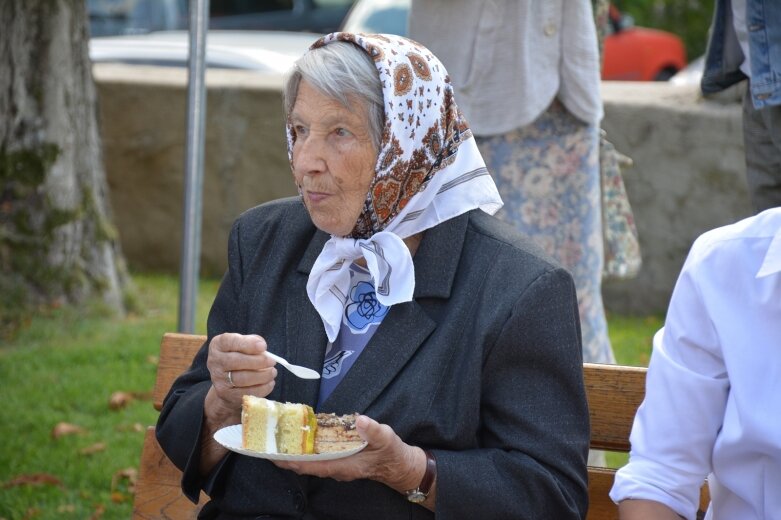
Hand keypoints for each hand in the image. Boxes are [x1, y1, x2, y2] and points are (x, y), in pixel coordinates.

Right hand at [205, 333, 277, 421]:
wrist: (228, 382)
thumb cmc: (240, 357)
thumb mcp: (244, 344)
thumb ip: (253, 342)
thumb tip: (262, 348)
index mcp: (218, 345)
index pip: (229, 341)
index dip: (248, 344)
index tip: (263, 347)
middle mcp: (214, 361)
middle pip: (236, 361)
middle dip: (259, 361)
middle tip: (272, 361)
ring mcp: (218, 380)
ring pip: (242, 379)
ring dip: (262, 376)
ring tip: (272, 372)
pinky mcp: (226, 394)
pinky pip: (246, 393)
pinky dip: (262, 388)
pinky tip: (269, 383)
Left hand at [274, 416, 425, 492]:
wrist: (399, 466)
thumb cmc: (391, 453)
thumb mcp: (386, 439)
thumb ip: (373, 431)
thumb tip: (361, 421)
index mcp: (342, 465)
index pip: (309, 466)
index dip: (290, 461)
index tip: (272, 455)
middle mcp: (335, 468)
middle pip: (304, 464)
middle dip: (285, 456)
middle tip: (267, 443)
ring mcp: (336, 464)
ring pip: (309, 461)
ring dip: (293, 452)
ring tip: (277, 438)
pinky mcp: (338, 459)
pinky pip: (316, 456)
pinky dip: (305, 449)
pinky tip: (299, 437)